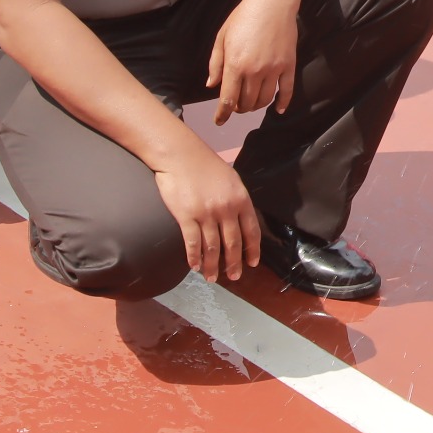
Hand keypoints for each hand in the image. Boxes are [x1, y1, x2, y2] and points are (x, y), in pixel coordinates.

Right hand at [153, 144, 261, 282]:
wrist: (180, 155)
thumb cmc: (205, 165)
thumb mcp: (230, 179)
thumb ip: (237, 199)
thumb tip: (241, 218)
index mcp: (241, 199)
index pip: (251, 230)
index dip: (252, 250)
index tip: (252, 263)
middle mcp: (226, 209)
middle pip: (233, 243)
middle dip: (234, 263)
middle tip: (233, 276)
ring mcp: (206, 214)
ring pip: (212, 247)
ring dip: (212, 266)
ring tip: (211, 277)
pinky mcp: (187, 216)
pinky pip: (192, 243)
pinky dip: (194, 257)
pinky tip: (194, 266)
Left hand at [206, 0, 298, 122]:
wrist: (273, 2)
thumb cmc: (244, 16)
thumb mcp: (222, 36)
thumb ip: (216, 63)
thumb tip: (212, 85)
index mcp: (235, 64)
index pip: (228, 99)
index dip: (222, 114)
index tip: (219, 121)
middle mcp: (254, 71)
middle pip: (246, 103)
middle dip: (238, 108)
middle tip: (236, 104)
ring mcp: (274, 69)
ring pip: (264, 100)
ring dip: (256, 106)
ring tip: (251, 102)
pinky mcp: (288, 65)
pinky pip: (286, 91)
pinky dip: (282, 103)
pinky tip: (278, 109)